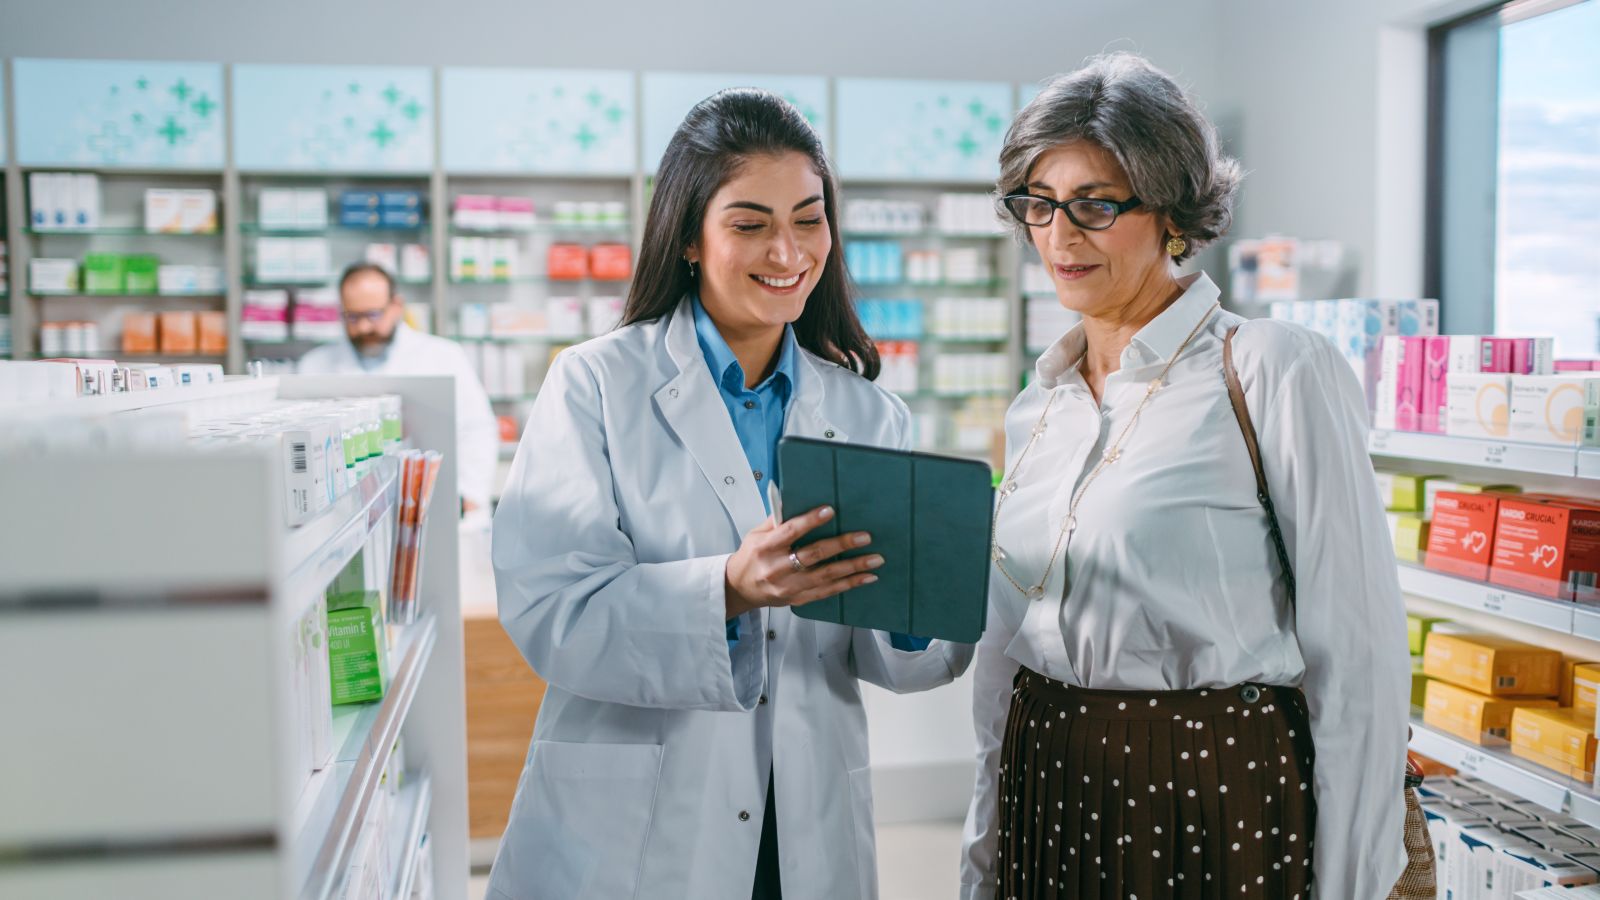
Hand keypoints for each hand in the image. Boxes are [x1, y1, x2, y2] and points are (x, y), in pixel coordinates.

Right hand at [724, 505, 881, 619]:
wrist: (740, 588)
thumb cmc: (752, 556)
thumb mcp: (757, 533)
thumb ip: (777, 519)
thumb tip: (799, 499)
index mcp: (765, 547)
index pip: (790, 531)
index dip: (810, 521)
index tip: (830, 510)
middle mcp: (777, 568)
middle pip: (813, 555)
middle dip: (841, 545)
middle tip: (864, 537)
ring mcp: (789, 586)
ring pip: (825, 576)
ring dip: (852, 567)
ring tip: (874, 559)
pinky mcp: (798, 599)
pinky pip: (827, 592)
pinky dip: (848, 584)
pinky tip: (865, 577)